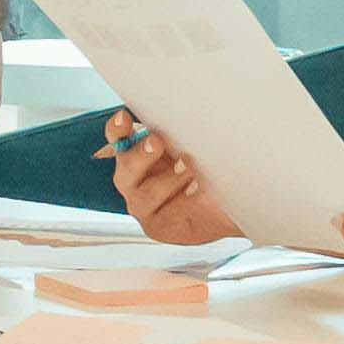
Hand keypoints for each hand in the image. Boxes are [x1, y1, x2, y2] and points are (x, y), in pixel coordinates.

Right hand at [98, 115, 232, 242]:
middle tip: (157, 141)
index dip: (117, 130)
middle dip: (140, 154)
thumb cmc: (205, 172)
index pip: (119, 140)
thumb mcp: (194, 148)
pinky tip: (198, 194)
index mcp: (136, 155)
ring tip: (190, 169)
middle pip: (126, 169)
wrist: (226, 208)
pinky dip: (184, 204)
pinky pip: (167, 216)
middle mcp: (134, 180)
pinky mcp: (158, 227)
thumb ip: (180, 136)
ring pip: (146, 194)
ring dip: (169, 179)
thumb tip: (182, 116)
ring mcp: (143, 206)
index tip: (123, 118)